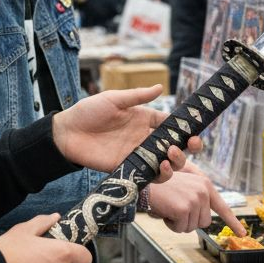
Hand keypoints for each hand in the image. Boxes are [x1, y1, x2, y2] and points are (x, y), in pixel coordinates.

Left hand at [52, 85, 202, 179]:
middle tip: (191, 142)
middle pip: (177, 146)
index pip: (172, 124)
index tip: (197, 127)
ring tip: (170, 153)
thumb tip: (160, 87)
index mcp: (144, 119)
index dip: (187, 126)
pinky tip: (160, 167)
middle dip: (190, 146)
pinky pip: (151, 175)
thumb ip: (138, 96)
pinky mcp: (129, 168)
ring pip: (169, 164)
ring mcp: (138, 154)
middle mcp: (145, 138)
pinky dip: (161, 174)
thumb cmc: (88, 112)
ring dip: (177, 161)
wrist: (66, 133)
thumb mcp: (114, 99)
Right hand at [147, 161, 246, 234]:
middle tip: (174, 208)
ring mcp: (194, 200)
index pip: (222, 207)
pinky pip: (180, 228)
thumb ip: (197, 196)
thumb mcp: (184, 184)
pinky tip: (165, 211)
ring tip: (168, 207)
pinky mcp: (184, 209)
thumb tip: (204, 218)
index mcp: (205, 184)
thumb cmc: (159, 183)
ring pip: (191, 227)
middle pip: (203, 222)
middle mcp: (203, 191)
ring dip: (178, 223)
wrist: (142, 180)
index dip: (232, 222)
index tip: (242, 233)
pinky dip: (170, 224)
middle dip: (188, 221)